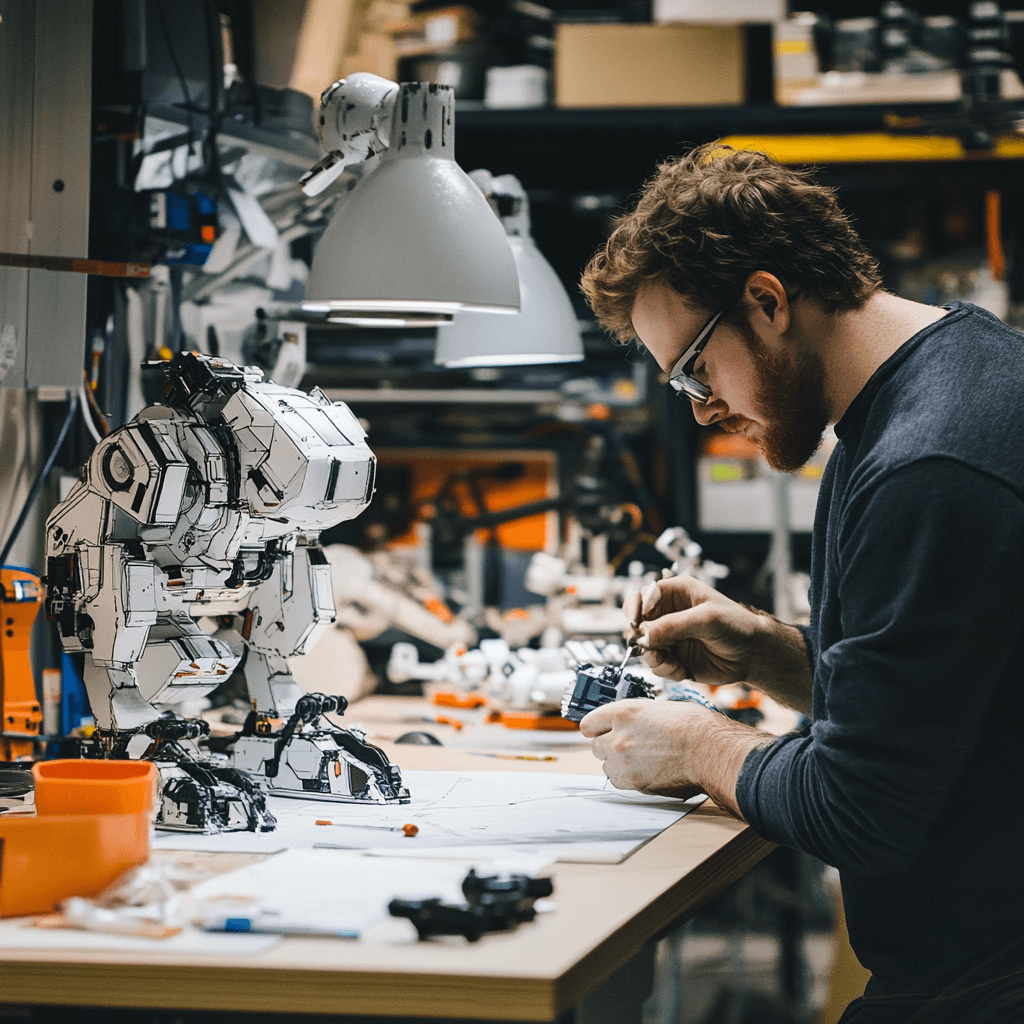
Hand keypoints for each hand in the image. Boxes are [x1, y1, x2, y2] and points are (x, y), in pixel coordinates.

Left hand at [579, 698, 706, 797]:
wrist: (710, 750)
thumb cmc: (694, 726)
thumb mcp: (658, 708)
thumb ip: (636, 717)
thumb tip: (628, 723)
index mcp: (624, 713)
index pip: (588, 723)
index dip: (596, 727)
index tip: (599, 730)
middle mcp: (618, 737)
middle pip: (595, 747)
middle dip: (608, 746)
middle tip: (626, 745)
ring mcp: (624, 761)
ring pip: (606, 766)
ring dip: (617, 763)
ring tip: (639, 759)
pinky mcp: (635, 782)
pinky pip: (619, 782)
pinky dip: (627, 778)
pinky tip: (644, 770)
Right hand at [623, 576, 771, 685]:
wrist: (752, 655)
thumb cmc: (736, 626)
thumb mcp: (706, 619)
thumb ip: (673, 625)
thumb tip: (642, 635)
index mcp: (673, 593)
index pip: (640, 596)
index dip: (633, 609)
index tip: (635, 624)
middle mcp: (667, 614)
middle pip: (635, 624)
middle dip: (641, 639)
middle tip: (654, 649)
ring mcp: (668, 636)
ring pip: (642, 648)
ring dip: (654, 658)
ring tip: (673, 664)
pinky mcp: (672, 657)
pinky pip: (655, 665)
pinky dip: (665, 670)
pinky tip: (682, 671)